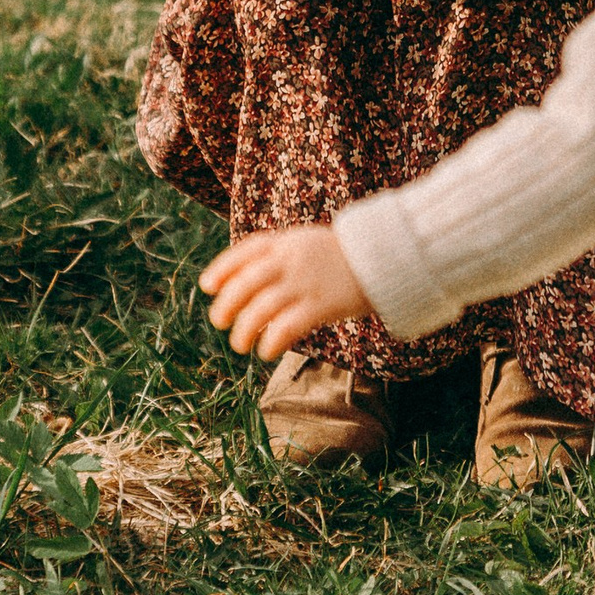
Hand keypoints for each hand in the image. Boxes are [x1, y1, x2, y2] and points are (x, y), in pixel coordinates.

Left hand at [200, 224, 368, 359]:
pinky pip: (287, 326)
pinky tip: (266, 352)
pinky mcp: (322, 305)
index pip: (246, 251)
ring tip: (239, 345)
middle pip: (247, 282)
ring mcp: (306, 283)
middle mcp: (292, 261)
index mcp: (287, 242)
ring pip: (262, 308)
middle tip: (218, 321)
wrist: (387, 260)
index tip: (206, 286)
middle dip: (227, 304)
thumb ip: (279, 256)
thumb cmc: (344, 257)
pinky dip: (271, 341)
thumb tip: (246, 280)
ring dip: (244, 329)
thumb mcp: (307, 244)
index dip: (223, 268)